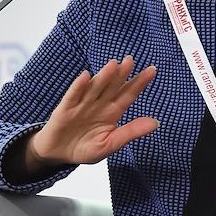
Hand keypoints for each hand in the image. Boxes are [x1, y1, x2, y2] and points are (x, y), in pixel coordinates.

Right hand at [33, 56, 157, 165]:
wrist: (59, 154)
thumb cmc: (85, 149)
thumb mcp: (110, 144)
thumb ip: (130, 132)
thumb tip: (156, 123)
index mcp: (112, 112)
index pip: (128, 95)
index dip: (139, 83)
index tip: (152, 70)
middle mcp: (98, 104)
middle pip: (112, 87)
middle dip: (121, 74)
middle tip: (130, 60)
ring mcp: (82, 104)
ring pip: (95, 88)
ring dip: (103, 76)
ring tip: (113, 65)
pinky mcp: (65, 109)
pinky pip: (73, 96)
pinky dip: (78, 87)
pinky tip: (85, 77)